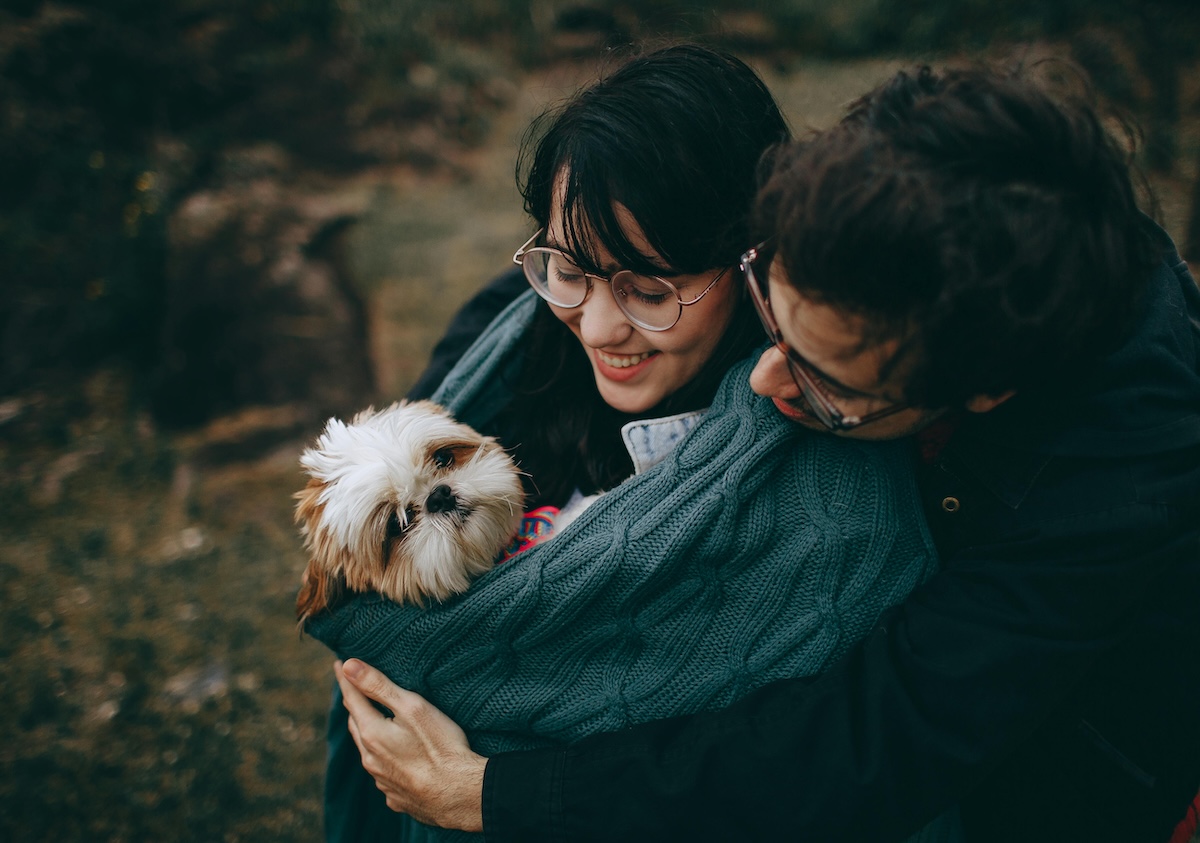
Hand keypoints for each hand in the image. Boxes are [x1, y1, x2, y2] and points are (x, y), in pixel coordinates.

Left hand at [335, 659, 485, 831]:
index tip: (338, 664)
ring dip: (367, 733)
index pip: (352, 699)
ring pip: (368, 751)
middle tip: (354, 690)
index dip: (345, 679)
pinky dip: (384, 759)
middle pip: (357, 725)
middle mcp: (371, 759)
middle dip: (355, 706)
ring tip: (373, 721)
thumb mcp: (412, 707)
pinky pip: (383, 773)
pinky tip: (395, 758)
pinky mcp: (396, 796)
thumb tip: (348, 666)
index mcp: (372, 734)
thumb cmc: (441, 747)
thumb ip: (378, 686)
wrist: (460, 795)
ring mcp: (382, 781)